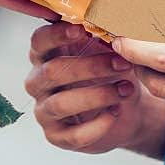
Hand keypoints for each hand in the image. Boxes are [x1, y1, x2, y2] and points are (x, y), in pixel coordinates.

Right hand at [25, 22, 164, 157]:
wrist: (125, 110)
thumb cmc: (109, 72)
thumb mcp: (106, 51)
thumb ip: (101, 39)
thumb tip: (112, 27)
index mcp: (45, 54)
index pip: (39, 41)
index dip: (56, 35)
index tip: (81, 29)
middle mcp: (38, 82)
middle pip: (52, 71)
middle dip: (89, 66)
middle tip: (121, 63)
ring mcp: (44, 110)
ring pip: (61, 103)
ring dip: (97, 95)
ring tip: (125, 89)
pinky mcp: (56, 136)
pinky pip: (72, 134)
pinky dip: (97, 125)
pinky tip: (115, 113)